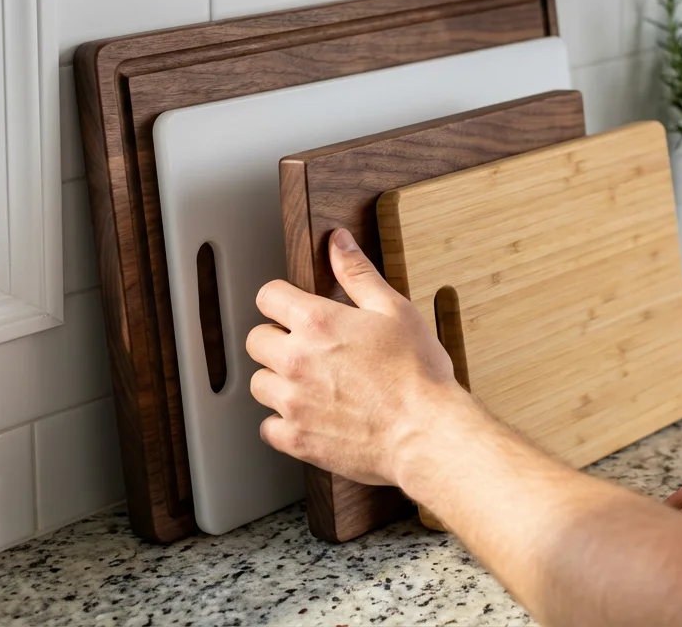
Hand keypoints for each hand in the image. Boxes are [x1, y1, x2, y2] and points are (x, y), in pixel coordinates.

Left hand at [246, 228, 467, 486]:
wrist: (427, 432)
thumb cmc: (418, 373)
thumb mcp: (394, 310)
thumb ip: (358, 273)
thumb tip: (338, 242)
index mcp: (318, 323)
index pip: (267, 297)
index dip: (281, 300)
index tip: (293, 310)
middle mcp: (297, 360)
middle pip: (255, 340)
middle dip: (276, 339)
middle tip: (307, 348)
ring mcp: (294, 402)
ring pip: (258, 384)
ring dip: (278, 381)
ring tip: (310, 384)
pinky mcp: (298, 439)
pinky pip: (269, 427)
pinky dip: (284, 423)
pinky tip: (309, 417)